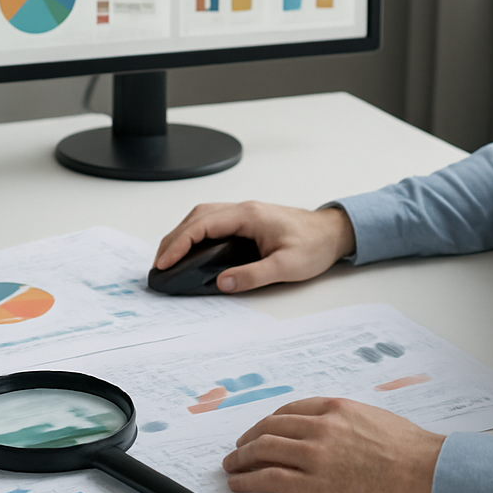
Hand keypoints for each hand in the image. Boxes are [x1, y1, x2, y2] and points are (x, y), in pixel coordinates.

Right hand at [153, 201, 355, 292]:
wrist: (333, 232)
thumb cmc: (315, 245)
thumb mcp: (287, 266)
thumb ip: (254, 275)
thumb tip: (223, 282)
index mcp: (249, 216)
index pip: (203, 225)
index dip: (179, 243)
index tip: (164, 262)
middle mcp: (243, 210)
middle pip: (196, 217)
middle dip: (173, 239)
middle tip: (159, 263)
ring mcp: (244, 213)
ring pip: (202, 216)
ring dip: (182, 234)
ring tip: (169, 257)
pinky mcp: (247, 220)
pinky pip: (212, 221)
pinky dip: (195, 233)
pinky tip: (192, 249)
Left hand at [221, 397, 443, 492]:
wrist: (424, 471)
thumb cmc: (409, 448)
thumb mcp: (372, 417)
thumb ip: (344, 420)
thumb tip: (328, 428)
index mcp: (335, 408)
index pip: (288, 410)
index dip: (267, 422)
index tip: (259, 430)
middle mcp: (320, 427)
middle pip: (269, 428)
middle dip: (248, 438)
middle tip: (237, 448)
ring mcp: (316, 455)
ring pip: (263, 450)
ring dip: (241, 458)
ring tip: (231, 467)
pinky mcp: (314, 485)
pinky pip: (269, 479)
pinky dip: (248, 480)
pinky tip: (239, 484)